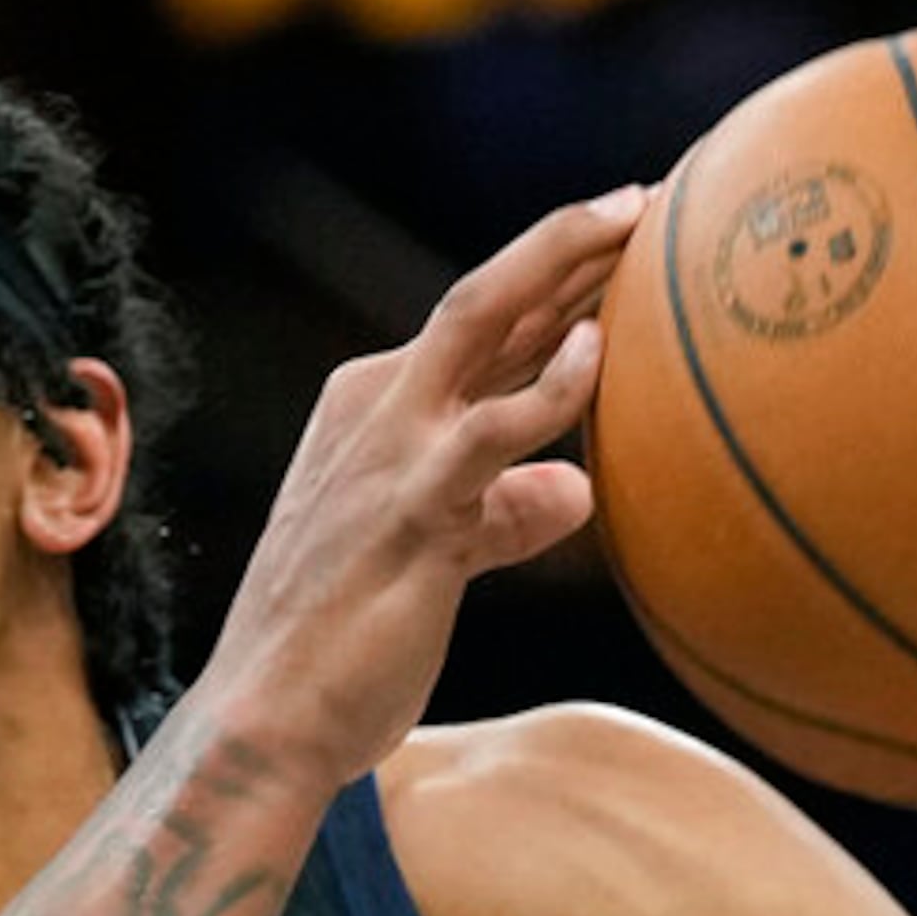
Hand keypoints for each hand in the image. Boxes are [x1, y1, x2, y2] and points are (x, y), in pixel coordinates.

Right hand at [184, 183, 642, 786]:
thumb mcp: (438, 563)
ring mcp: (389, 452)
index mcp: (374, 410)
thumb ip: (503, 515)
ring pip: (478, 319)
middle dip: (565, 236)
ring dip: (559, 261)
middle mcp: (376, 408)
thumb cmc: (345, 650)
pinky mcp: (412, 508)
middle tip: (649, 195)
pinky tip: (598, 353)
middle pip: (483, 294)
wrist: (267, 721)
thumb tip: (576, 489)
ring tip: (637, 221)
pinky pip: (492, 429)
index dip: (554, 277)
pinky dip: (550, 387)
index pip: (478, 328)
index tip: (626, 238)